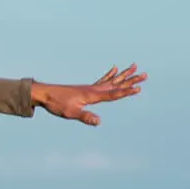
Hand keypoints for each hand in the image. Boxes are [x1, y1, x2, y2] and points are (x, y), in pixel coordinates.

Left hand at [31, 64, 145, 125]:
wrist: (43, 94)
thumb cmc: (56, 104)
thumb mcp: (71, 113)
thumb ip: (85, 116)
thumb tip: (99, 122)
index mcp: (92, 95)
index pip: (113, 94)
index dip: (126, 92)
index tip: (139, 88)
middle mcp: (93, 89)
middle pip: (117, 84)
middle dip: (131, 80)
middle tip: (145, 74)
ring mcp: (90, 88)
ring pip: (112, 80)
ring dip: (124, 75)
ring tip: (135, 67)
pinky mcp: (85, 88)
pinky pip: (102, 80)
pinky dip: (110, 75)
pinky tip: (114, 69)